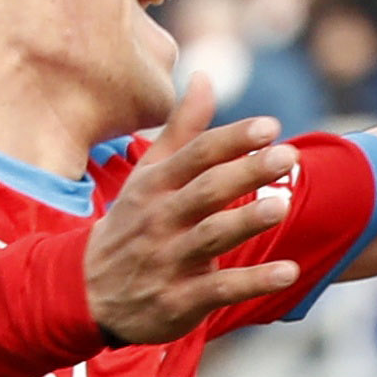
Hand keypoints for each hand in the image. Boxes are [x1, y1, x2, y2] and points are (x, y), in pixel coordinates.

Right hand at [82, 72, 303, 343]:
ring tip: (284, 205)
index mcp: (154, 186)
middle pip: (206, 191)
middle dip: (246, 172)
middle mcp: (160, 219)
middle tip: (288, 156)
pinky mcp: (179, 300)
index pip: (196, 155)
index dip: (232, 139)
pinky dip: (254, 282)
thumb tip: (204, 76)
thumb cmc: (131, 224)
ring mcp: (168, 260)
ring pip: (211, 236)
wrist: (87, 293)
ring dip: (246, 221)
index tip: (270, 126)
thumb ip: (181, 130)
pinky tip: (289, 272)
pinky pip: (220, 289)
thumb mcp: (148, 175)